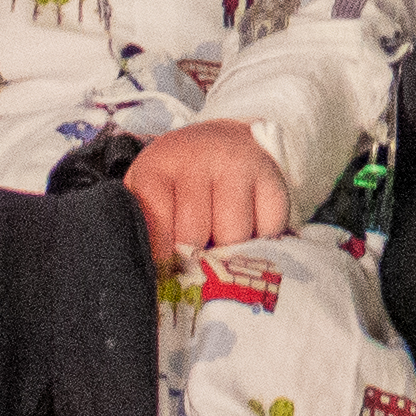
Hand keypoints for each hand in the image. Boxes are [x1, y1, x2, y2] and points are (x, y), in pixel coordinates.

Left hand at [125, 120, 295, 261]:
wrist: (219, 143)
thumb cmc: (177, 181)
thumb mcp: (148, 195)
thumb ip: (144, 228)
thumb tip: (155, 272)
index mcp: (157, 166)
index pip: (158, 225)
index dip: (163, 254)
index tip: (167, 261)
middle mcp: (198, 159)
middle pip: (194, 234)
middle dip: (194, 255)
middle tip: (195, 255)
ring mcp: (238, 166)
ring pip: (233, 236)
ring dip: (228, 251)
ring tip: (220, 242)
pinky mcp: (271, 179)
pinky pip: (268, 231)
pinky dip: (260, 240)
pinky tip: (248, 230)